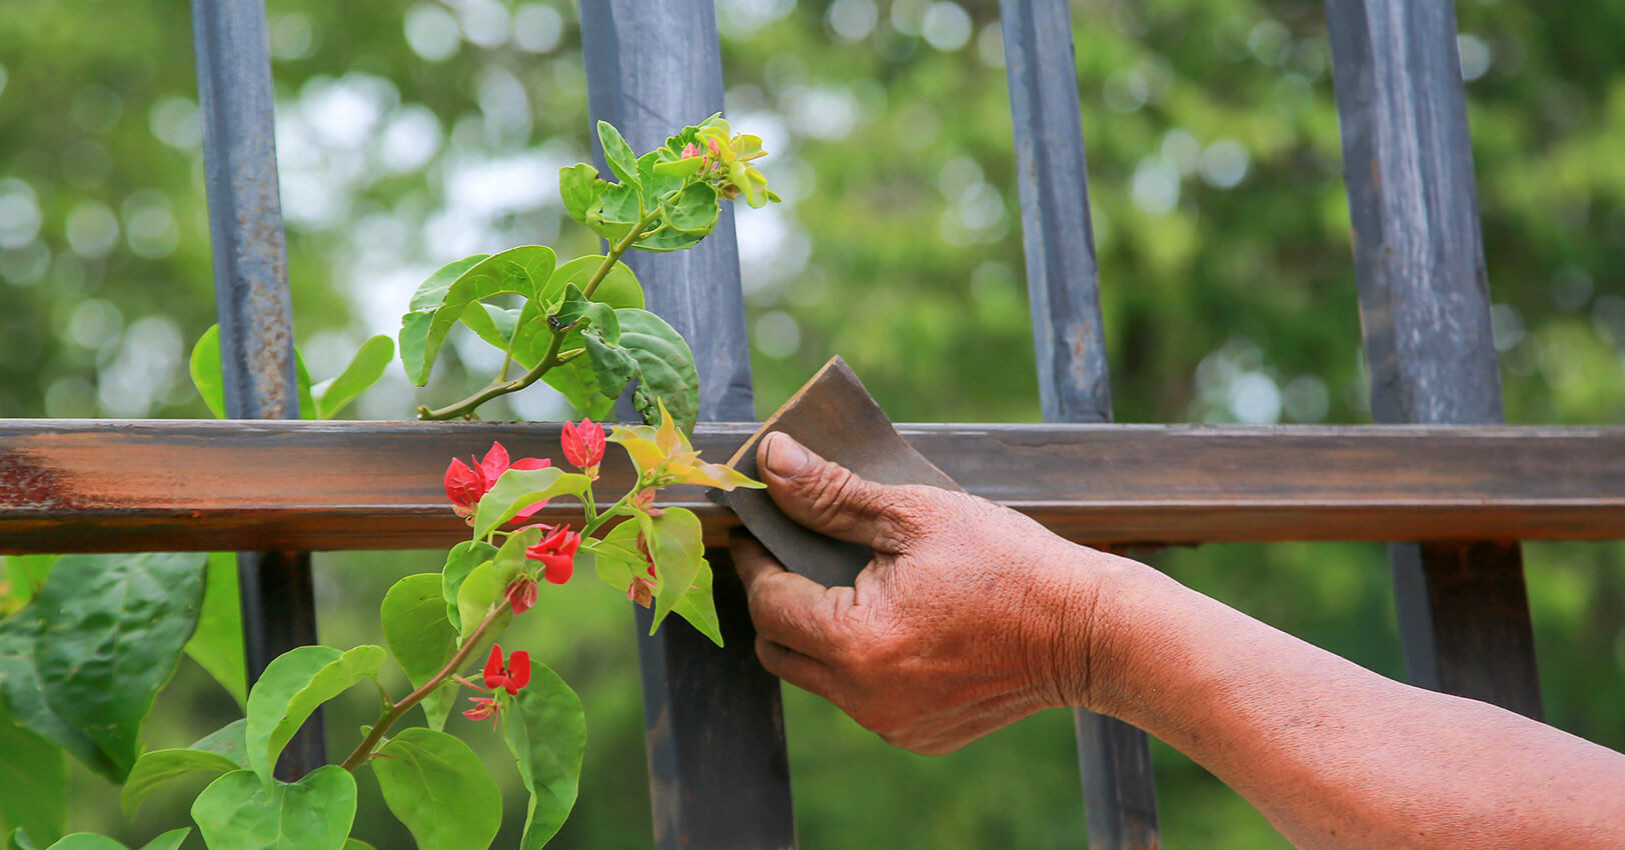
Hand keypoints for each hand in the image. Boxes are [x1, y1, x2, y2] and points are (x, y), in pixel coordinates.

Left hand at [730, 431, 1115, 754]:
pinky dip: (863, 662)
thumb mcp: (916, 513)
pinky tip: (898, 621)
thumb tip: (772, 461)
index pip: (767, 602)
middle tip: (798, 554)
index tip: (759, 527)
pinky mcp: (920, 735)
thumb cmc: (1009, 564)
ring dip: (820, 632)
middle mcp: (864, 698)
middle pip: (780, 649)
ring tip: (854, 582)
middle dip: (778, 600)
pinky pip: (864, 699)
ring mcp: (893, 723)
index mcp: (855, 642)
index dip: (757, 560)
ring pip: (820, 677)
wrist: (1089, 632)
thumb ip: (833, 494)